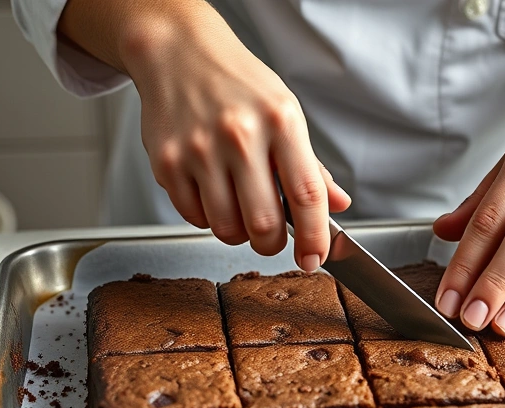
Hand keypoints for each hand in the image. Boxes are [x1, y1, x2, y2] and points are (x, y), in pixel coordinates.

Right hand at [62, 1, 349, 270]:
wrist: (179, 52)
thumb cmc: (238, 84)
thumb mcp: (285, 113)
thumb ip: (311, 166)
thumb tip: (337, 204)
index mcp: (280, 122)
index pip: (306, 195)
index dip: (314, 237)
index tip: (313, 258)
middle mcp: (240, 135)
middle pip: (264, 224)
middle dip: (272, 245)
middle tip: (271, 238)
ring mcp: (199, 149)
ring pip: (225, 228)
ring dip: (237, 234)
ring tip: (239, 209)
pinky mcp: (167, 162)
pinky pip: (193, 216)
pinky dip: (206, 218)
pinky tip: (211, 193)